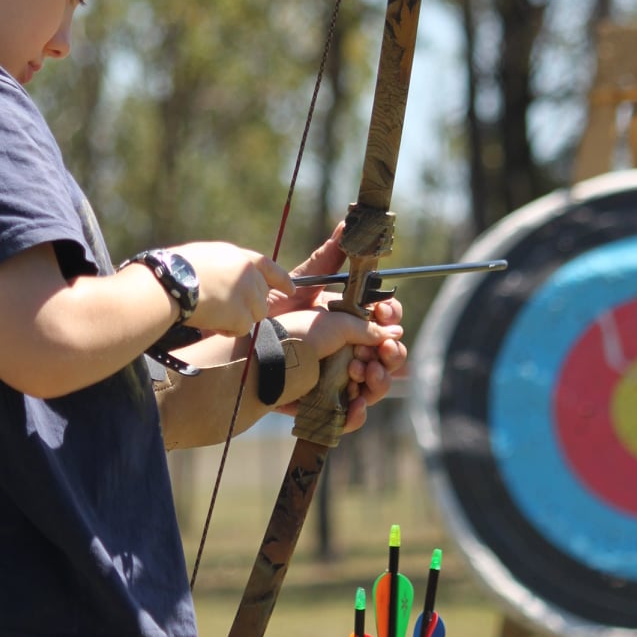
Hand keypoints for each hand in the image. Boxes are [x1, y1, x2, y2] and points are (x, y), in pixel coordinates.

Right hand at [162, 241, 297, 335]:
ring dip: (237, 319)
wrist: (171, 282)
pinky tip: (210, 321)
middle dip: (248, 306)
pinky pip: (241, 329)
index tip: (291, 289)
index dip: (282, 279)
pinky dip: (226, 330)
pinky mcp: (242, 314)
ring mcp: (247, 294)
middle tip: (223, 309)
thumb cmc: (177, 269)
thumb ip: (226, 267)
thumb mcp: (206, 256)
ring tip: (212, 313)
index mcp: (239, 257)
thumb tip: (229, 279)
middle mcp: (249, 274)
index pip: (269, 267)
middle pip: (262, 297)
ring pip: (255, 315)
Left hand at [266, 221, 408, 433]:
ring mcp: (340, 377)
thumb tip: (348, 222)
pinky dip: (358, 412)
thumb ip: (329, 257)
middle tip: (383, 352)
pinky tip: (355, 404)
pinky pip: (351, 414)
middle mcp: (350, 348)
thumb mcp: (303, 283)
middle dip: (392, 352)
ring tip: (364, 374)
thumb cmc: (273, 313)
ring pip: (375, 384)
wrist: (244, 351)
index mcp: (349, 319)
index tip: (385, 316)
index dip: (390, 317)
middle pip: (387, 354)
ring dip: (379, 380)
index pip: (385, 319)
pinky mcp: (326, 403)